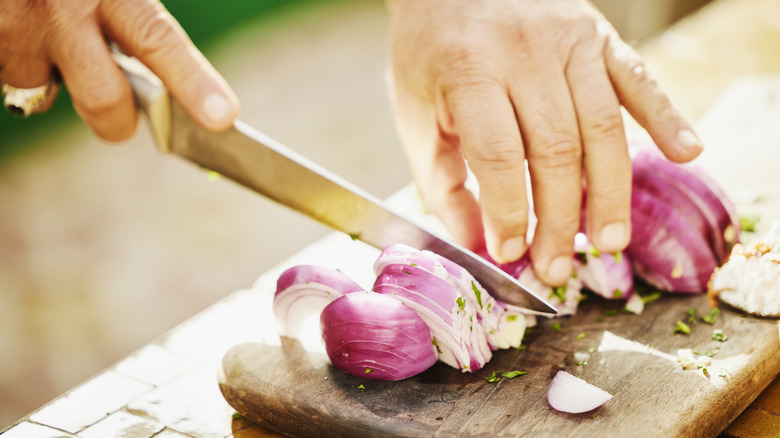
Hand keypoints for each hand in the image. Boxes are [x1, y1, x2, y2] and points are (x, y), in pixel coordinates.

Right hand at [0, 0, 238, 140]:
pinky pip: (10, 72)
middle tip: (124, 118)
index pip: (158, 39)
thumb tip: (160, 62)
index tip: (223, 117)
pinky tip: (25, 26)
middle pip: (104, 100)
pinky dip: (23, 61)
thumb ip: (136, 12)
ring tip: (56, 39)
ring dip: (57, 79)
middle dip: (117, 122)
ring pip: (45, 92)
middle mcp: (63, 9)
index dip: (193, 82)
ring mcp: (18, 27)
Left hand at [387, 0, 702, 285]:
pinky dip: (666, 116)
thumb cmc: (429, 53)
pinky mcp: (598, 34)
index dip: (509, 211)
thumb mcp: (414, 115)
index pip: (498, 155)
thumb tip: (476, 245)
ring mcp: (567, 39)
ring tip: (610, 240)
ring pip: (602, 126)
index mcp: (468, 70)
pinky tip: (686, 153)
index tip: (512, 252)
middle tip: (560, 267)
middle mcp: (524, 52)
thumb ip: (441, 182)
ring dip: (610, 191)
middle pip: (556, 149)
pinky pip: (639, 78)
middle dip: (560, 218)